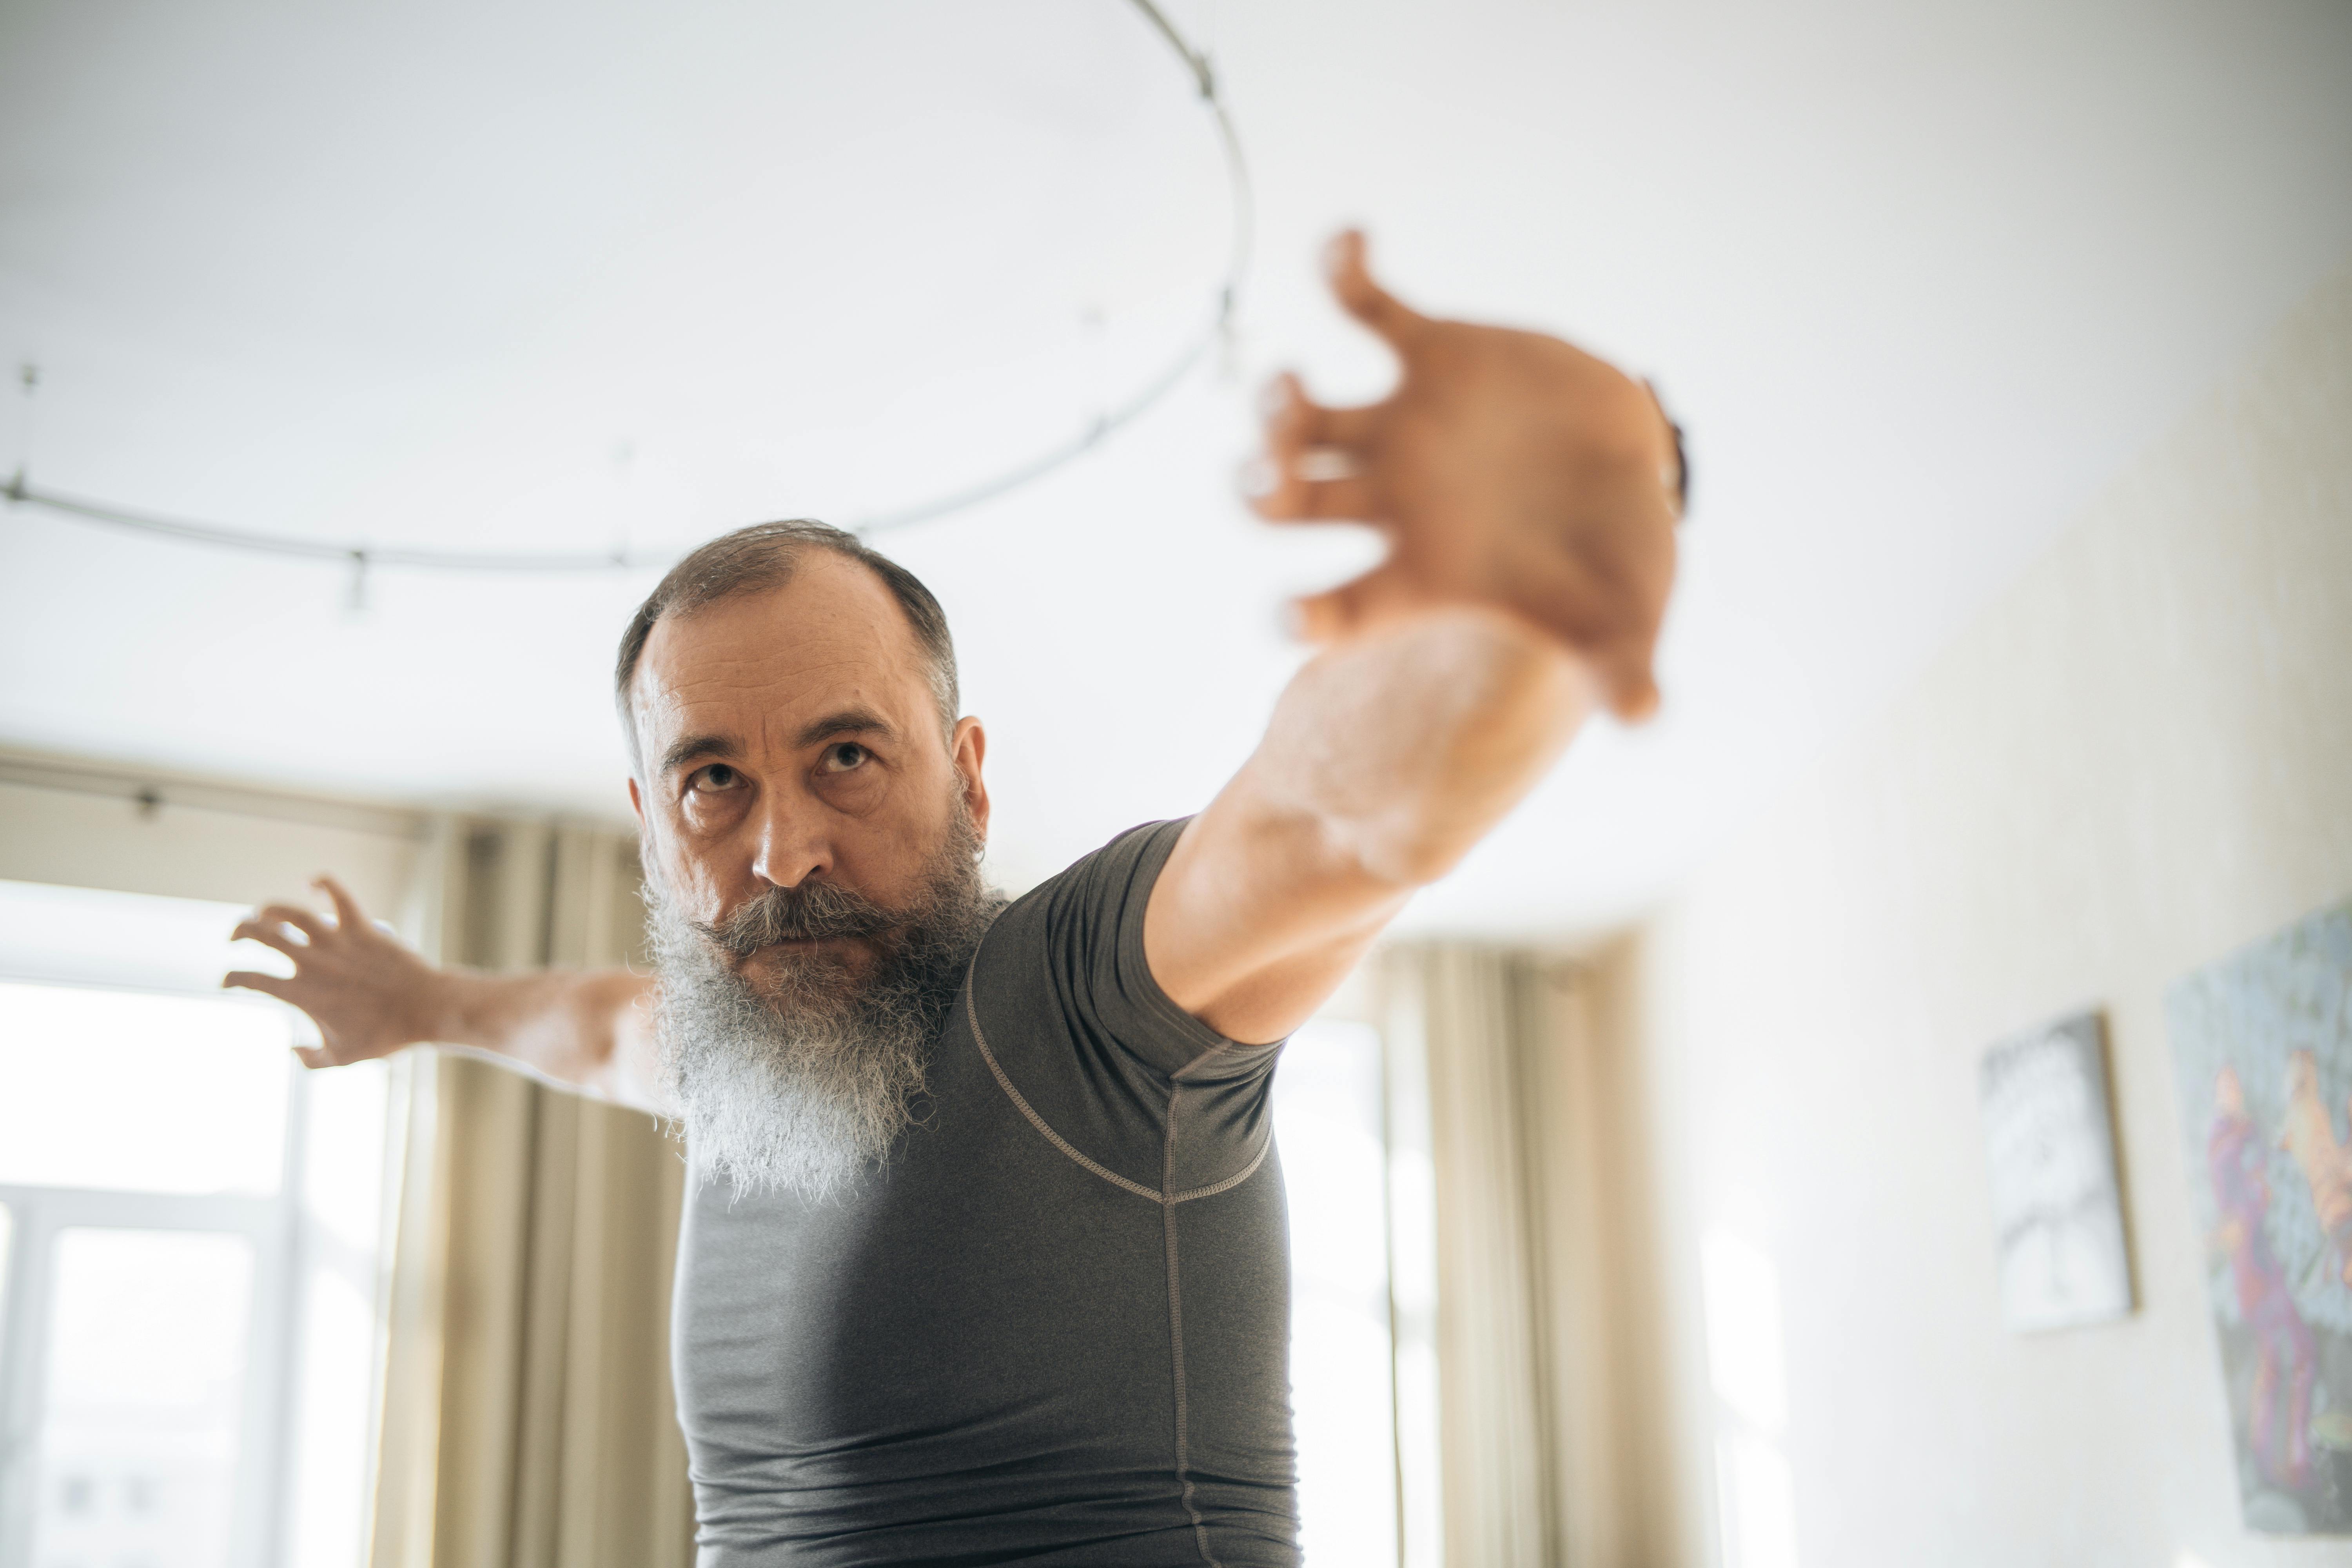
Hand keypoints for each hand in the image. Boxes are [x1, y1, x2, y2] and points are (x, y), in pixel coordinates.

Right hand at [224, 877, 445, 1067]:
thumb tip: (292, 1050)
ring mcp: (337, 943)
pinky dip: (323, 883)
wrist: (427, 1011)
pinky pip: (339, 895)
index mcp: (301, 993)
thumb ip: (310, 1060)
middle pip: (261, 934)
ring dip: (271, 908)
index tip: (227, 982)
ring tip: (265, 914)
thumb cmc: (387, 1037)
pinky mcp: (363, 928)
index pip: (250, 979)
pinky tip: (312, 883)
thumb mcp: (342, 1058)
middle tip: (237, 937)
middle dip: (240, 931)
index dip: (230, 978)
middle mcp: (313, 963)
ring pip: (293, 912)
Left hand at [1248, 230, 1681, 718]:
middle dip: (1264, 489)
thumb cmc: (1609, 566)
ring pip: (1302, 415)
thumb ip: (1620, 667)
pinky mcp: (1431, 354)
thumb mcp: (1621, 621)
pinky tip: (1348, 240)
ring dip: (1279, 402)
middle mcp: (1384, 502)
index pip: (1328, 610)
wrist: (1627, 475)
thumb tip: (1646, 716)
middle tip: (1275, 476)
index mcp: (1412, 576)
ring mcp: (1398, 426)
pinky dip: (1346, 272)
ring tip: (1289, 386)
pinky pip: (1367, 307)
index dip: (1300, 615)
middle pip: (1287, 501)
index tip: (1291, 609)